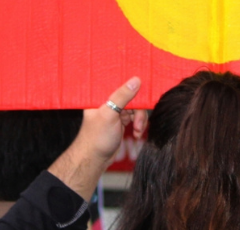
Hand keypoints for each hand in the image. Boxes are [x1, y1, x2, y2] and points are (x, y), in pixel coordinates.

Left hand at [49, 76, 147, 199]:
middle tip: (139, 123)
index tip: (144, 88)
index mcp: (101, 95)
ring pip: (136, 108)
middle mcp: (109, 101)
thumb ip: (122, 96)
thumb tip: (136, 80)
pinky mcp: (121, 121)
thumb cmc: (97, 137)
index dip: (132, 84)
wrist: (95, 159)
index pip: (120, 83)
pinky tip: (137, 134)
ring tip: (138, 131)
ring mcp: (116, 111)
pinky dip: (139, 125)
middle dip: (139, 110)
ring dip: (140, 120)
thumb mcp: (109, 114)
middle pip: (132, 96)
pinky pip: (136, 117)